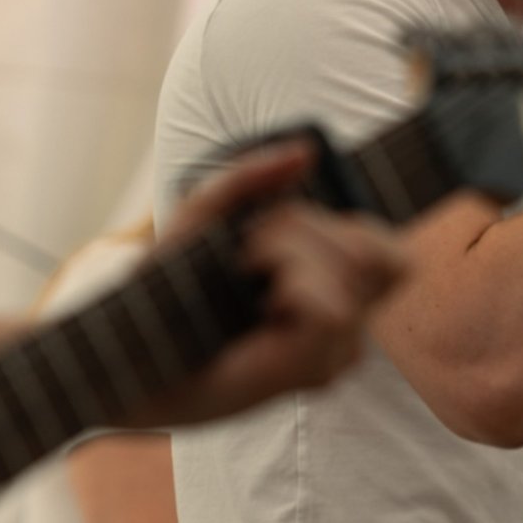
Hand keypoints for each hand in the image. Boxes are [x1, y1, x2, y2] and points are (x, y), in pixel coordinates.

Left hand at [130, 143, 404, 427]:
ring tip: (247, 272)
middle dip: (308, 227)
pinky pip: (332, 308)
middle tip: (251, 249)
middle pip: (378, 252)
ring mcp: (334, 353)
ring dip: (291, 251)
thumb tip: (305, 151)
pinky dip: (294, 286)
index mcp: (329, 293)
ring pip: (355, 271)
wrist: (130, 353)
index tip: (280, 229)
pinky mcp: (314, 372)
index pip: (393, 257)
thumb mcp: (203, 215)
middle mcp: (344, 328)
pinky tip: (260, 304)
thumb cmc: (167, 292)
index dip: (354, 228)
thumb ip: (249, 178)